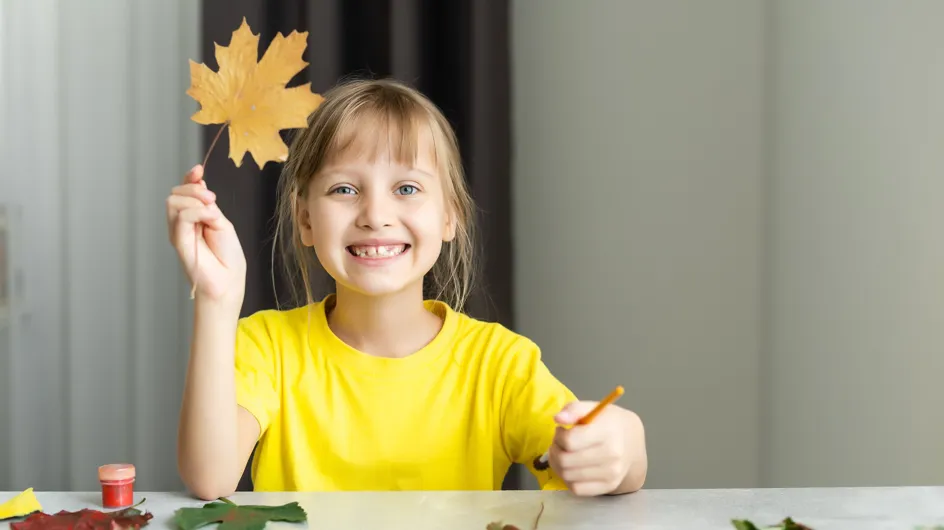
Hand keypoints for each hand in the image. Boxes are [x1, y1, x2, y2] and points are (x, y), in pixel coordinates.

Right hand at [166, 164, 245, 303]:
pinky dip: (197, 212)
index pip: (183, 191)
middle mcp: (181, 223)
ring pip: (173, 201)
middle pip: (175, 193)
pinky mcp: (178, 241)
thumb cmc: (227, 256)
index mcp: (193, 217)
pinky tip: (210, 218)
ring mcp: (178, 232)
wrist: (228, 280)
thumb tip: (199, 182)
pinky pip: (181, 216)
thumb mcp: (221, 222)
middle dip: (194, 189)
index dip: (189, 178)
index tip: (199, 170)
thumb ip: (207, 205)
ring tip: (212, 213)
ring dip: (195, 200)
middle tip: (213, 200)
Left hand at [548, 401, 632, 495]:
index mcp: (608, 432)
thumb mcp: (593, 409)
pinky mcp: (609, 486)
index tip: (561, 430)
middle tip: (559, 444)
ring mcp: (611, 473)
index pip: (570, 441)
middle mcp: (612, 455)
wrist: (632, 442)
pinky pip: (576, 489)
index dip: (559, 436)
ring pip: (567, 476)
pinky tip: (572, 468)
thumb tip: (558, 418)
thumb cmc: (609, 423)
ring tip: (564, 454)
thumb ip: (574, 409)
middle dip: (555, 450)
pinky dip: (568, 479)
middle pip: (565, 460)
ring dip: (558, 465)